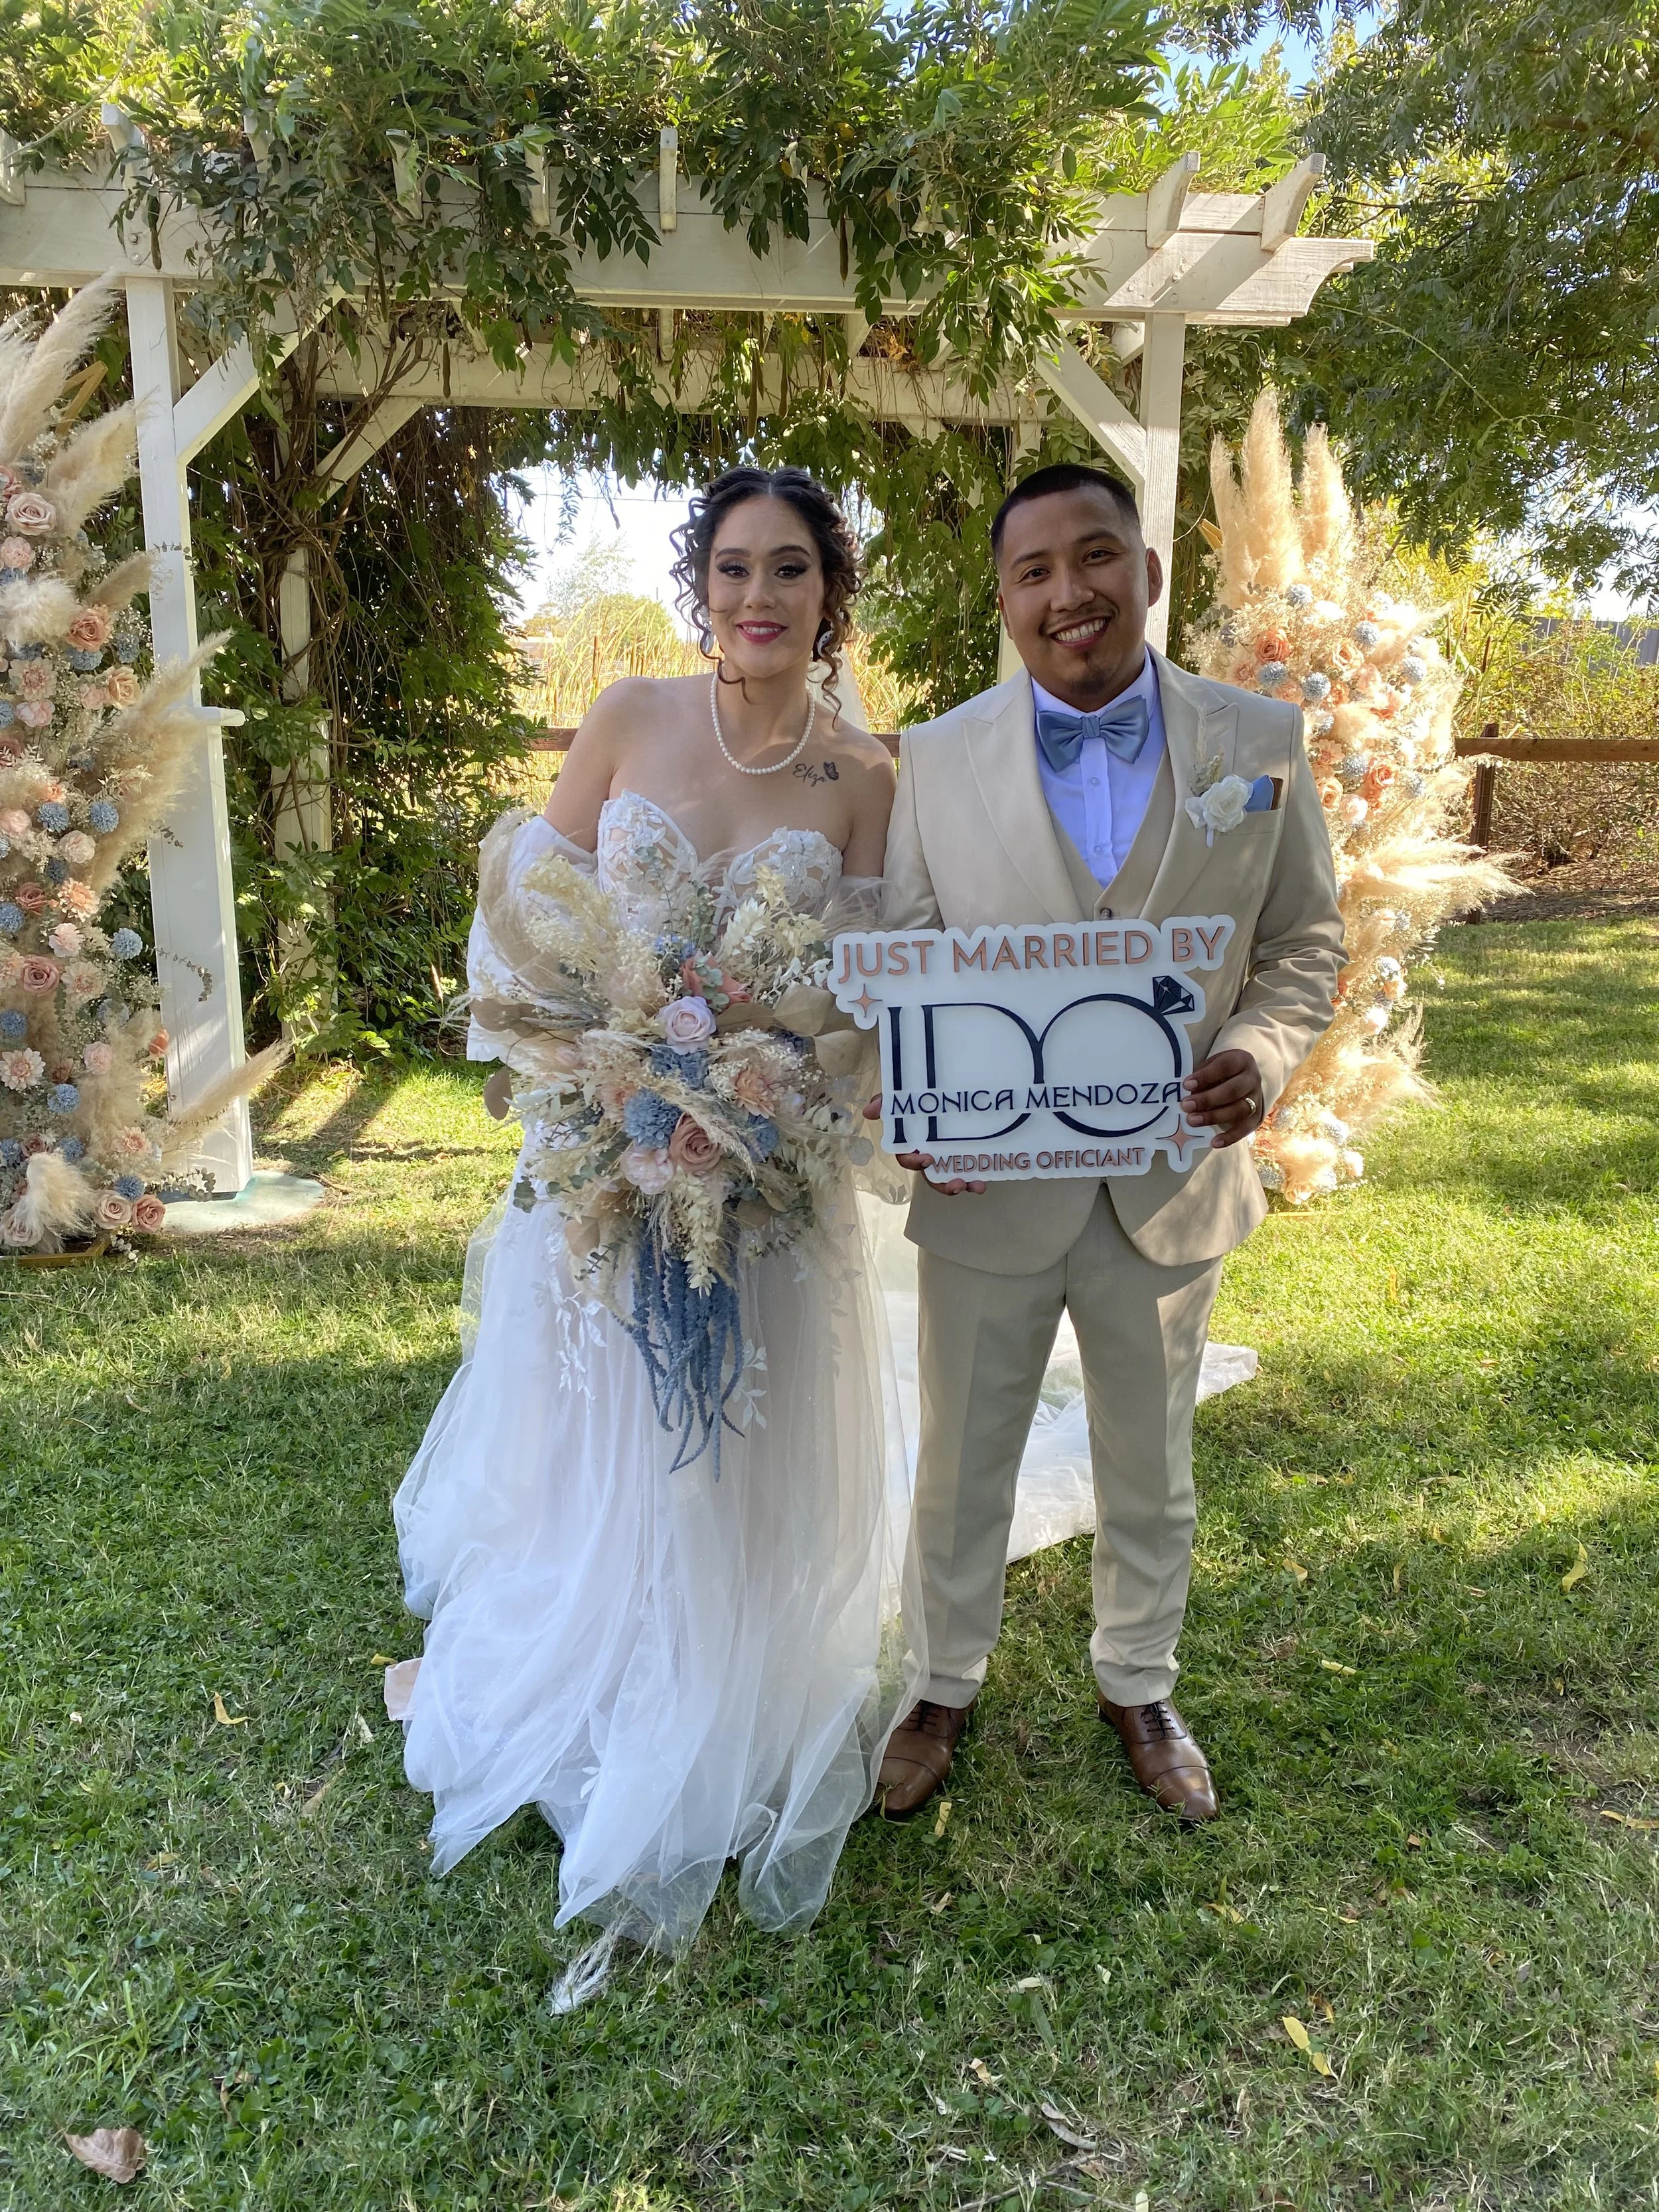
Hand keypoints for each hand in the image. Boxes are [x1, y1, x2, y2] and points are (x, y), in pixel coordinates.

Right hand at [864, 1094, 985, 1195]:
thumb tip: (868, 1112)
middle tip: (957, 1183)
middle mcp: (929, 1153)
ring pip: (950, 1177)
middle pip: (931, 1176)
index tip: (927, 1159)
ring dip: (961, 1185)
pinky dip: (976, 1178)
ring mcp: (947, 1155)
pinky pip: (969, 1169)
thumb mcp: (904, 1095)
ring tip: (976, 1186)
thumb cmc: (920, 1095)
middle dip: (942, 1184)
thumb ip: (887, 1102)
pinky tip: (983, 1182)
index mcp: (913, 1142)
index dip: (914, 1162)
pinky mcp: (965, 1153)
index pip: (907, 1158)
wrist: (949, 1085)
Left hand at [1182, 1049, 1263, 1148]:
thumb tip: (1185, 1093)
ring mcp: (1256, 1098)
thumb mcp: (1211, 1066)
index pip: (1225, 1066)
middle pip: (1233, 1090)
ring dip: (1214, 1117)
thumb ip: (1201, 1076)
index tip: (1186, 1084)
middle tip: (1186, 1106)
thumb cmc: (1221, 1072)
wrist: (1243, 1079)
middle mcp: (1252, 1079)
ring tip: (1193, 1121)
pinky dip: (1230, 1137)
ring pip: (1239, 1110)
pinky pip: (1245, 1129)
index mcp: (1241, 1061)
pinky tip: (1214, 1142)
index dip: (1206, 1076)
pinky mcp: (1256, 1117)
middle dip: (1208, 1099)